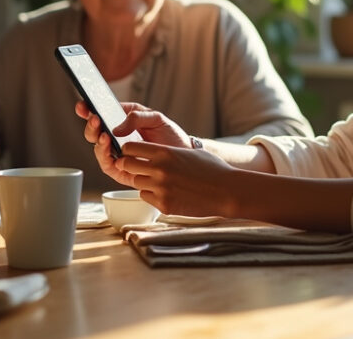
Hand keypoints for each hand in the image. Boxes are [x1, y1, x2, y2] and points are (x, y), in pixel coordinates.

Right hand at [76, 101, 191, 187]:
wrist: (184, 156)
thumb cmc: (170, 135)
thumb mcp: (156, 118)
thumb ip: (137, 117)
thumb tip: (117, 128)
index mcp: (122, 123)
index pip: (100, 115)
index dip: (87, 110)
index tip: (82, 105)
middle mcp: (116, 139)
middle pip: (94, 133)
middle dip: (91, 125)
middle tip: (95, 119)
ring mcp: (118, 155)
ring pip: (98, 149)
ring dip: (97, 141)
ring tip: (104, 135)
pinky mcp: (121, 171)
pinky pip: (107, 165)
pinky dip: (104, 156)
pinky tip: (109, 148)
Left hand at [113, 141, 237, 218]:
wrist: (227, 191)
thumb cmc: (211, 169)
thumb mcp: (188, 152)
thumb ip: (166, 152)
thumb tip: (147, 151)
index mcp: (164, 152)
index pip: (129, 148)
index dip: (129, 150)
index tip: (133, 153)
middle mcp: (159, 169)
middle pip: (126, 165)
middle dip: (130, 165)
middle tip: (140, 167)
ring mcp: (160, 188)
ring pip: (135, 182)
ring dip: (143, 181)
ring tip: (160, 180)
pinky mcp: (164, 205)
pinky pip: (146, 197)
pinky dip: (152, 194)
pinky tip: (167, 191)